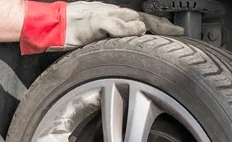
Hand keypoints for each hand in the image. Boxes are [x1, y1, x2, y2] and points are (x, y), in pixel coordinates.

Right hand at [20, 1, 183, 53]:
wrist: (53, 24)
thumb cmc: (71, 29)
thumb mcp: (97, 34)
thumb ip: (113, 36)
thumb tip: (132, 38)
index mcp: (113, 17)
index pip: (140, 20)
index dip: (158, 25)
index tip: (174, 31)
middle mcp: (112, 13)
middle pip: (141, 17)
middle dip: (161, 25)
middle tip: (178, 31)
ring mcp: (104, 16)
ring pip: (131, 17)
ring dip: (150, 24)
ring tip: (166, 30)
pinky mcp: (95, 22)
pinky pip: (113, 25)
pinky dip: (126, 28)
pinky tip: (138, 31)